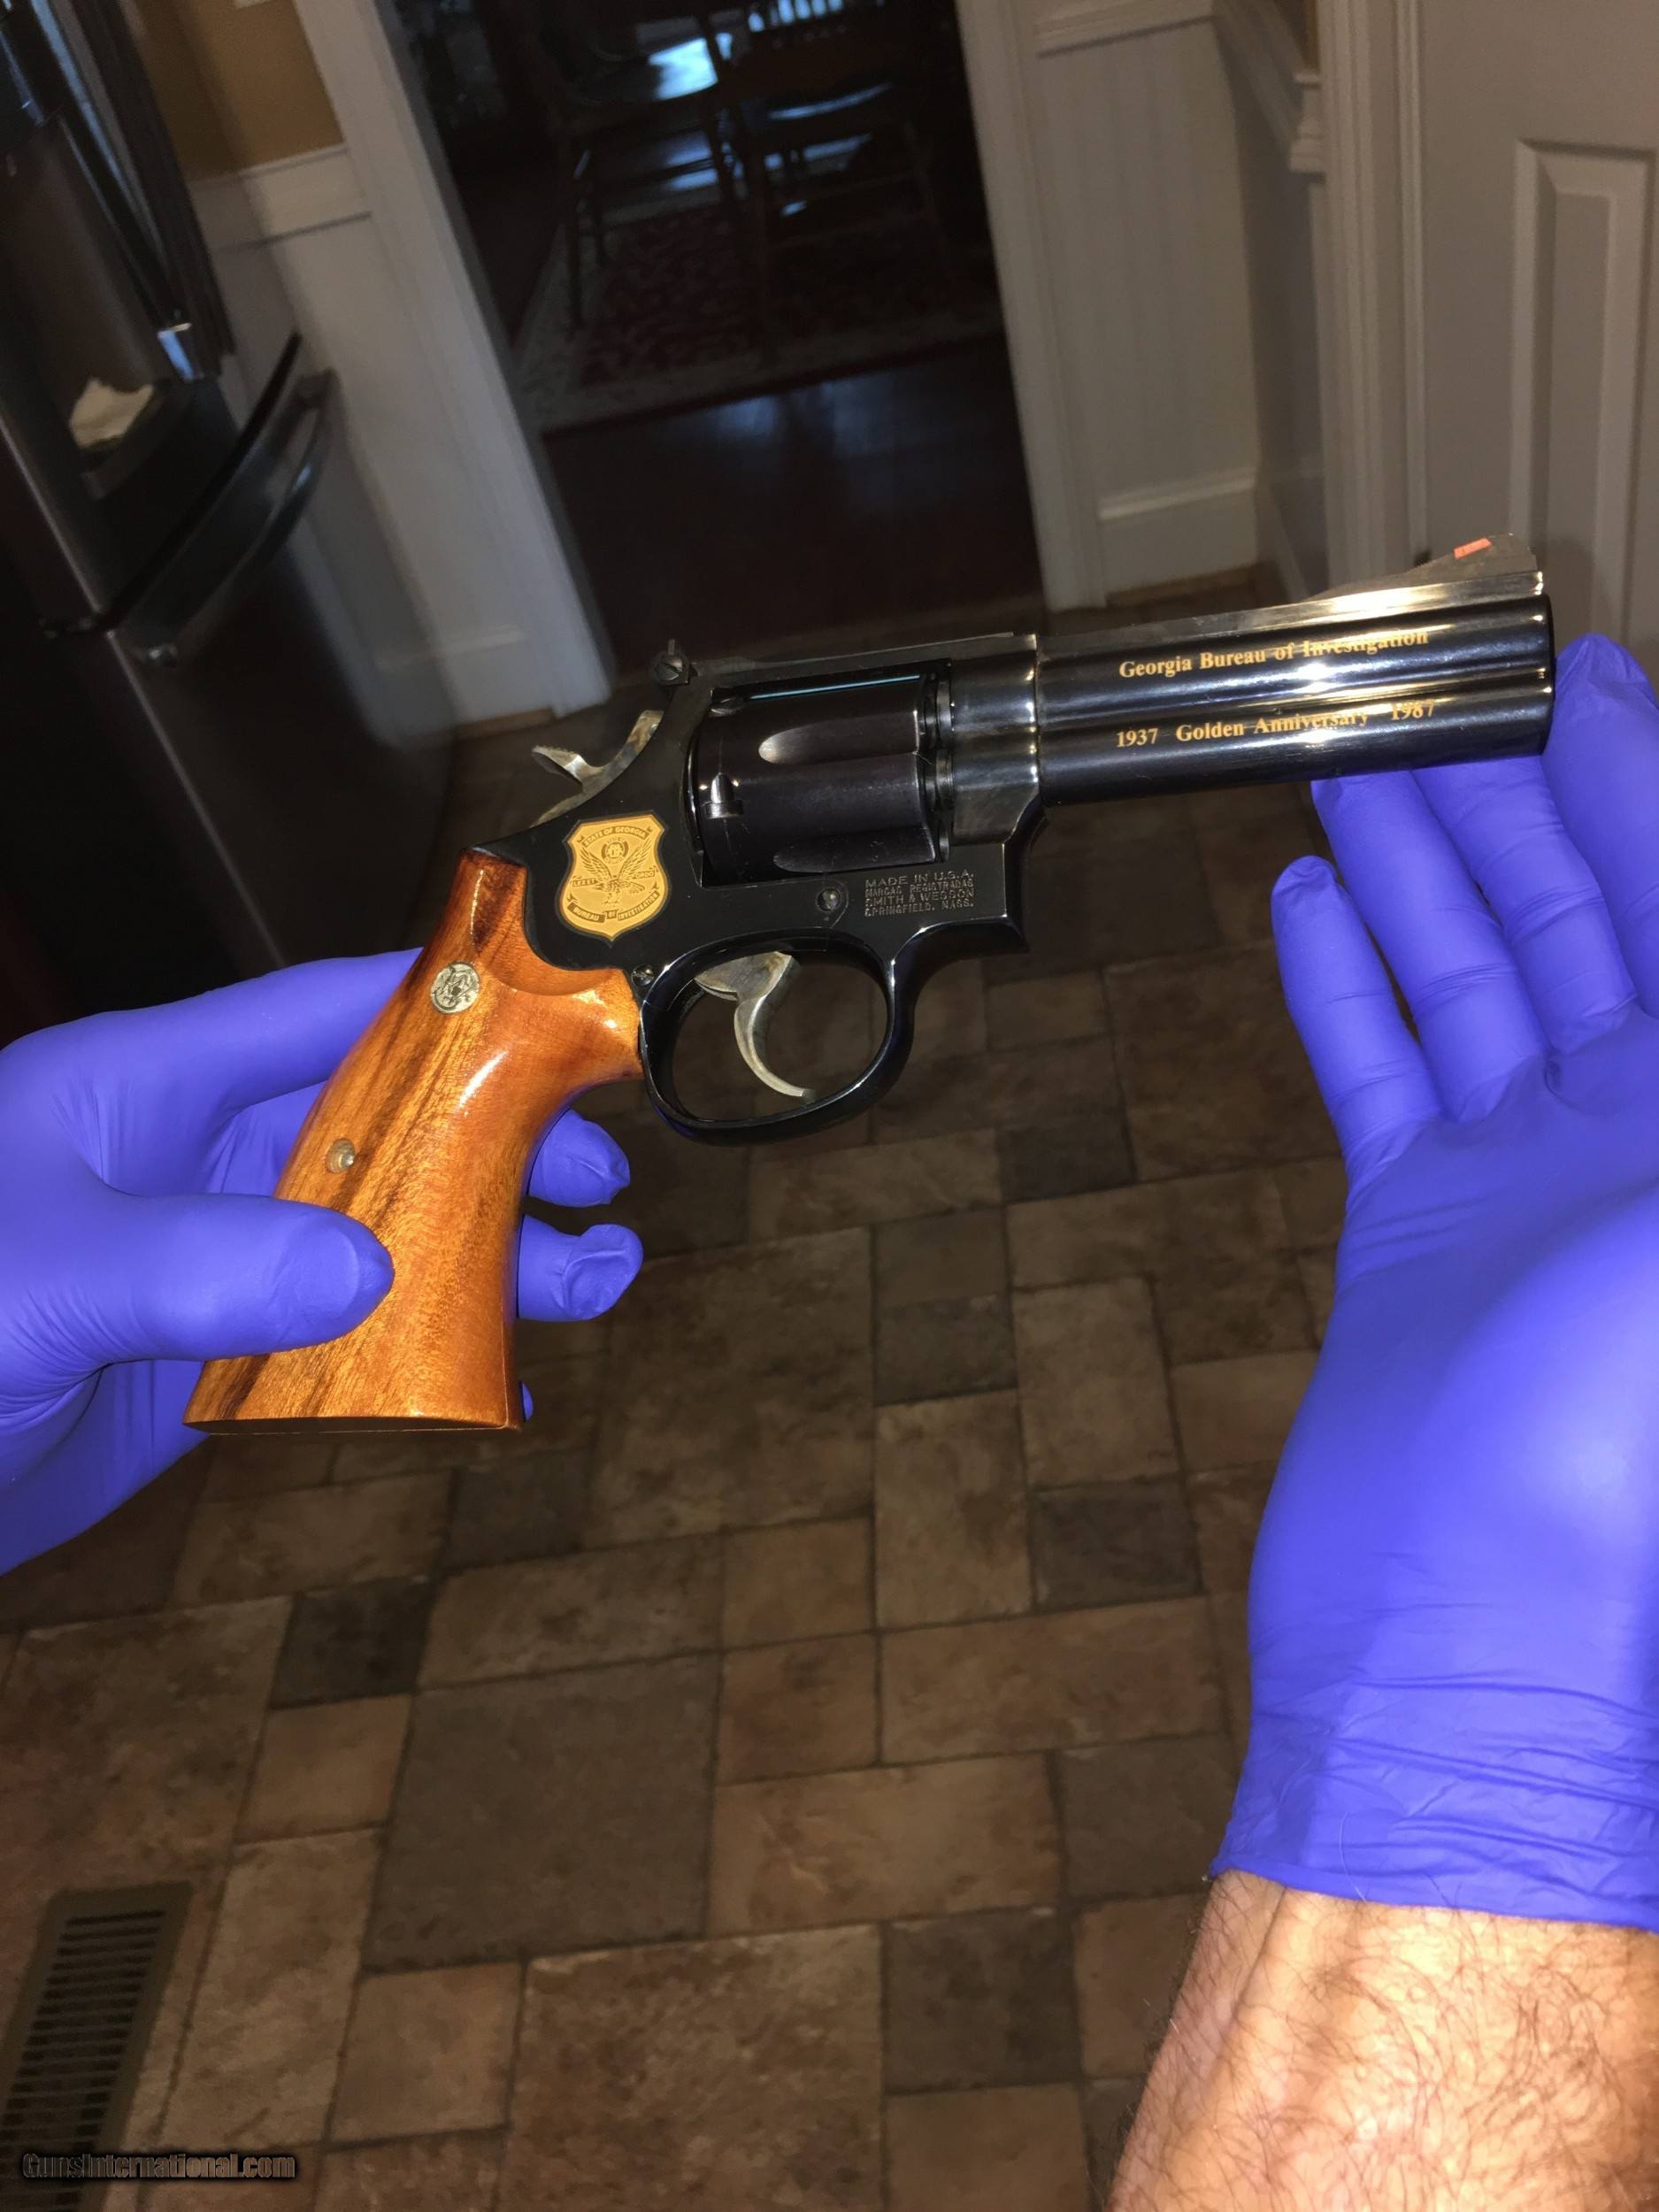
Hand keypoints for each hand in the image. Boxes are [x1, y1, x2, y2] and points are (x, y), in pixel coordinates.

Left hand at [0, 952, 640, 1572]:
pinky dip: (433, 1356)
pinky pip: (344, 1346)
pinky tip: (509, 1377)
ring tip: (601, 1279)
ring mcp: (208, 1267)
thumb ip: (197, 1262)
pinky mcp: (210, 1367)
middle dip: (500, 1146)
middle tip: (606, 1180)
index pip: (325, 1013)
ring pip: (380, 1240)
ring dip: (491, 1256)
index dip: (451, 1005)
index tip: (570, 1017)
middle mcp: (193, 1164)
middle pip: (380, 1127)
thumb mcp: (40, 1278)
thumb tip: (374, 1267)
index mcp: (147, 1090)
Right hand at [1219, 634, 1658, 1932]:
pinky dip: (1341, 988)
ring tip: (1355, 771)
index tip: (1577, 674)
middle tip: (1439, 698)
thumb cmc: (1614, 1444)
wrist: (1462, 1634)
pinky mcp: (1415, 1232)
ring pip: (1467, 980)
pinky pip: (1379, 1074)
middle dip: (1509, 802)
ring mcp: (1520, 1183)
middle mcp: (1632, 1136)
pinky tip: (1304, 910)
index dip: (1637, 776)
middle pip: (1575, 923)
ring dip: (1413, 871)